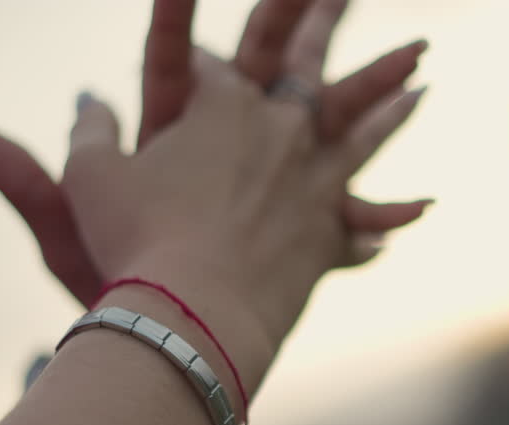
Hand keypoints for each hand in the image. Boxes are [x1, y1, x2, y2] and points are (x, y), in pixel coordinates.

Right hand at [65, 40, 424, 377]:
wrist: (193, 312)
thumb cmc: (135, 239)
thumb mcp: (90, 178)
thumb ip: (89, 132)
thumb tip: (87, 100)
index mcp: (222, 104)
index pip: (212, 64)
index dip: (196, 53)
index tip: (191, 53)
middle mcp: (280, 130)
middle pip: (309, 64)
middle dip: (324, 21)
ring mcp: (313, 180)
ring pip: (362, 128)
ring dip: (390, 95)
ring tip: (420, 72)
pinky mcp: (328, 232)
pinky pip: (368, 216)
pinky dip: (393, 212)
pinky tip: (422, 206)